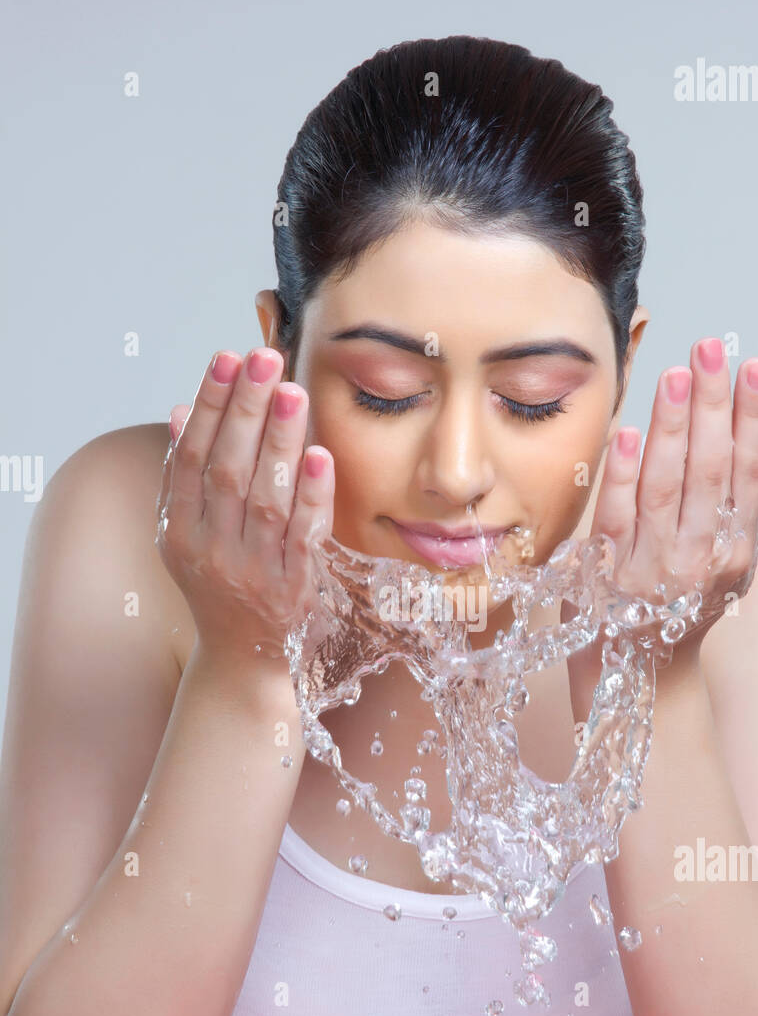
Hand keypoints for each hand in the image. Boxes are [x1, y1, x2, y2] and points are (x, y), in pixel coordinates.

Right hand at [155, 347, 333, 665]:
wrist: (242, 659)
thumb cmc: (218, 583)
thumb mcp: (185, 535)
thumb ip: (184, 476)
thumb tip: (183, 408)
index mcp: (179, 533)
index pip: (192, 458)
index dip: (210, 406)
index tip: (227, 358)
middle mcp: (211, 551)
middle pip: (227, 470)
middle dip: (244, 410)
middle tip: (263, 357)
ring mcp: (253, 572)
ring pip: (265, 498)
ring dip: (279, 442)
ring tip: (291, 389)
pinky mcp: (294, 589)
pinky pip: (304, 536)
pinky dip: (312, 495)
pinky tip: (321, 454)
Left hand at [581, 338, 757, 645]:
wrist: (639, 677)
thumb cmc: (684, 610)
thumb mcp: (732, 566)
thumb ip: (754, 508)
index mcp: (733, 554)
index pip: (745, 473)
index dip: (751, 419)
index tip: (755, 369)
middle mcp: (698, 561)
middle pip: (708, 473)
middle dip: (712, 407)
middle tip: (711, 349)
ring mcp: (651, 570)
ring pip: (665, 488)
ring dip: (672, 428)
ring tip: (677, 374)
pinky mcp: (605, 576)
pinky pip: (617, 518)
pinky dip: (624, 476)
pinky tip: (631, 432)